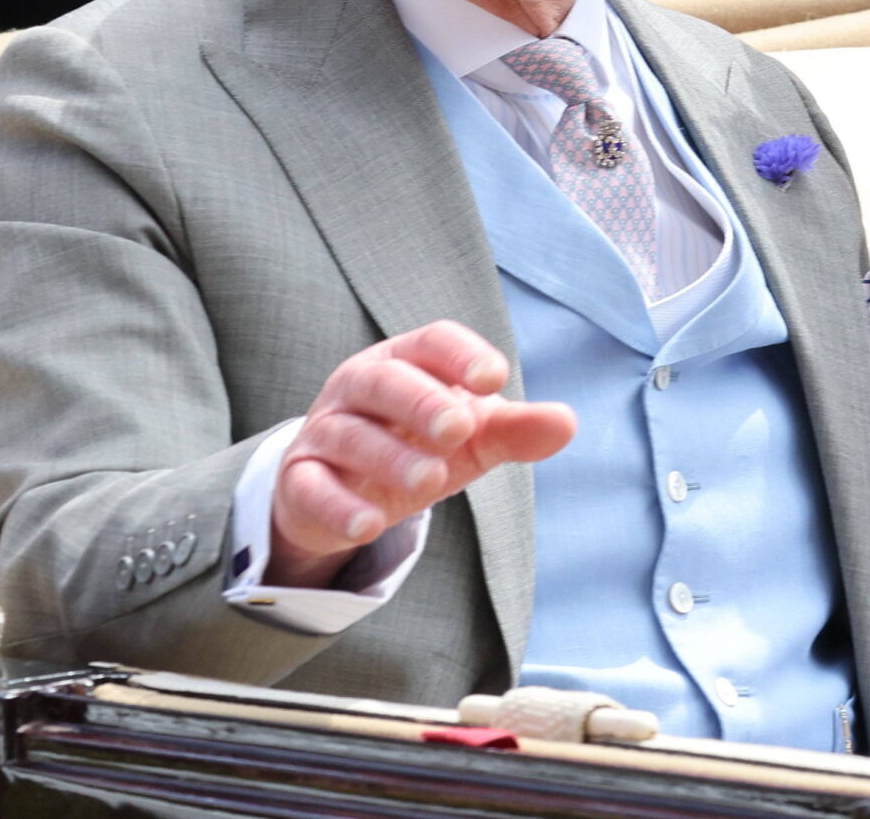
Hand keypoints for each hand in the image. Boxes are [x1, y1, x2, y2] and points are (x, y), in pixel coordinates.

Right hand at [268, 322, 575, 588]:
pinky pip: (313, 489)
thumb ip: (515, 428)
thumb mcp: (472, 437)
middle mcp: (359, 387)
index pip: (431, 342)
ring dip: (390, 458)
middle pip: (383, 381)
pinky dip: (340, 508)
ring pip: (350, 437)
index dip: (460, 355)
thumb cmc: (418, 444)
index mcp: (406, 360)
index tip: (493, 378)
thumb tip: (568, 422)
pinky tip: (370, 526)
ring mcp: (325, 432)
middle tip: (458, 428)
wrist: (348, 489)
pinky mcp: (301, 481)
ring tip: (431, 482)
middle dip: (420, 401)